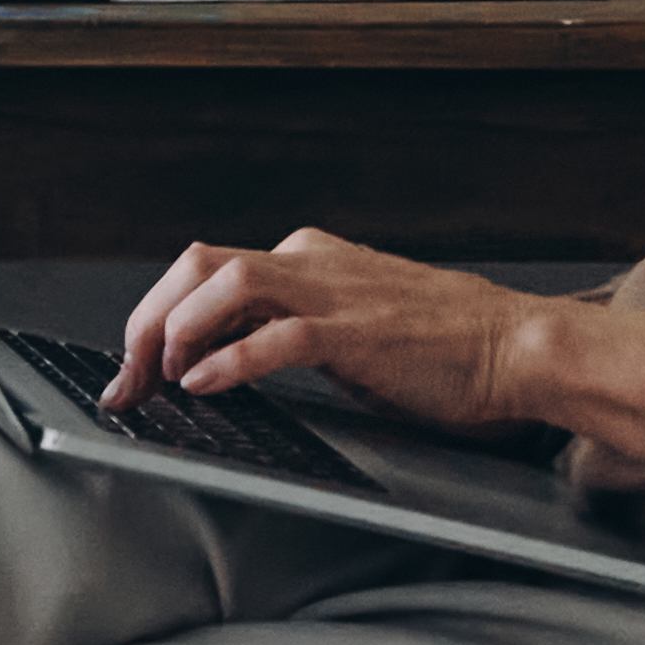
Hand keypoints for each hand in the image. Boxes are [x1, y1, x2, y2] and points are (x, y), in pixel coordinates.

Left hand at [111, 230, 644, 473]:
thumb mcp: (350, 326)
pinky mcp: (356, 333)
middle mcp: (311, 261)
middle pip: (195, 265)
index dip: (156, 317)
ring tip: (158, 380)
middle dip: (146, 321)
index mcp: (308, 258)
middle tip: (126, 381)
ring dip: (176, 331)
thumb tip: (225, 360)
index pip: (205, 268)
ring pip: (224, 283)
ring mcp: (333, 293)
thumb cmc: (444, 349)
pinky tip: (205, 386)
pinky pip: (275, 337)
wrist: (519, 348)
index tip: (134, 370)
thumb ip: (294, 328)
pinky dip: (228, 360)